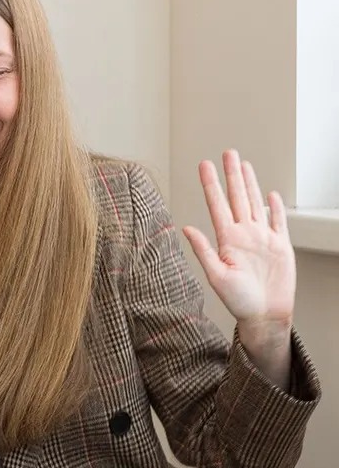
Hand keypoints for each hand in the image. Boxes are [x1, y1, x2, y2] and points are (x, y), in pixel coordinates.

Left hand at [184, 149, 295, 335]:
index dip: (211, 184)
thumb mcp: (216, 276)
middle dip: (231, 175)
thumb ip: (203, 251)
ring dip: (249, 183)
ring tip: (243, 165)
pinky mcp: (280, 245)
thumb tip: (186, 228)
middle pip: (237, 197)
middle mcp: (243, 235)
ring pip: (255, 203)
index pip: (217, 205)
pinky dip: (274, 207)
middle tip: (227, 152)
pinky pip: (278, 221)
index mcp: (227, 240)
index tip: (204, 165)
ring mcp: (262, 238)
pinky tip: (269, 194)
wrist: (264, 314)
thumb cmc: (239, 301)